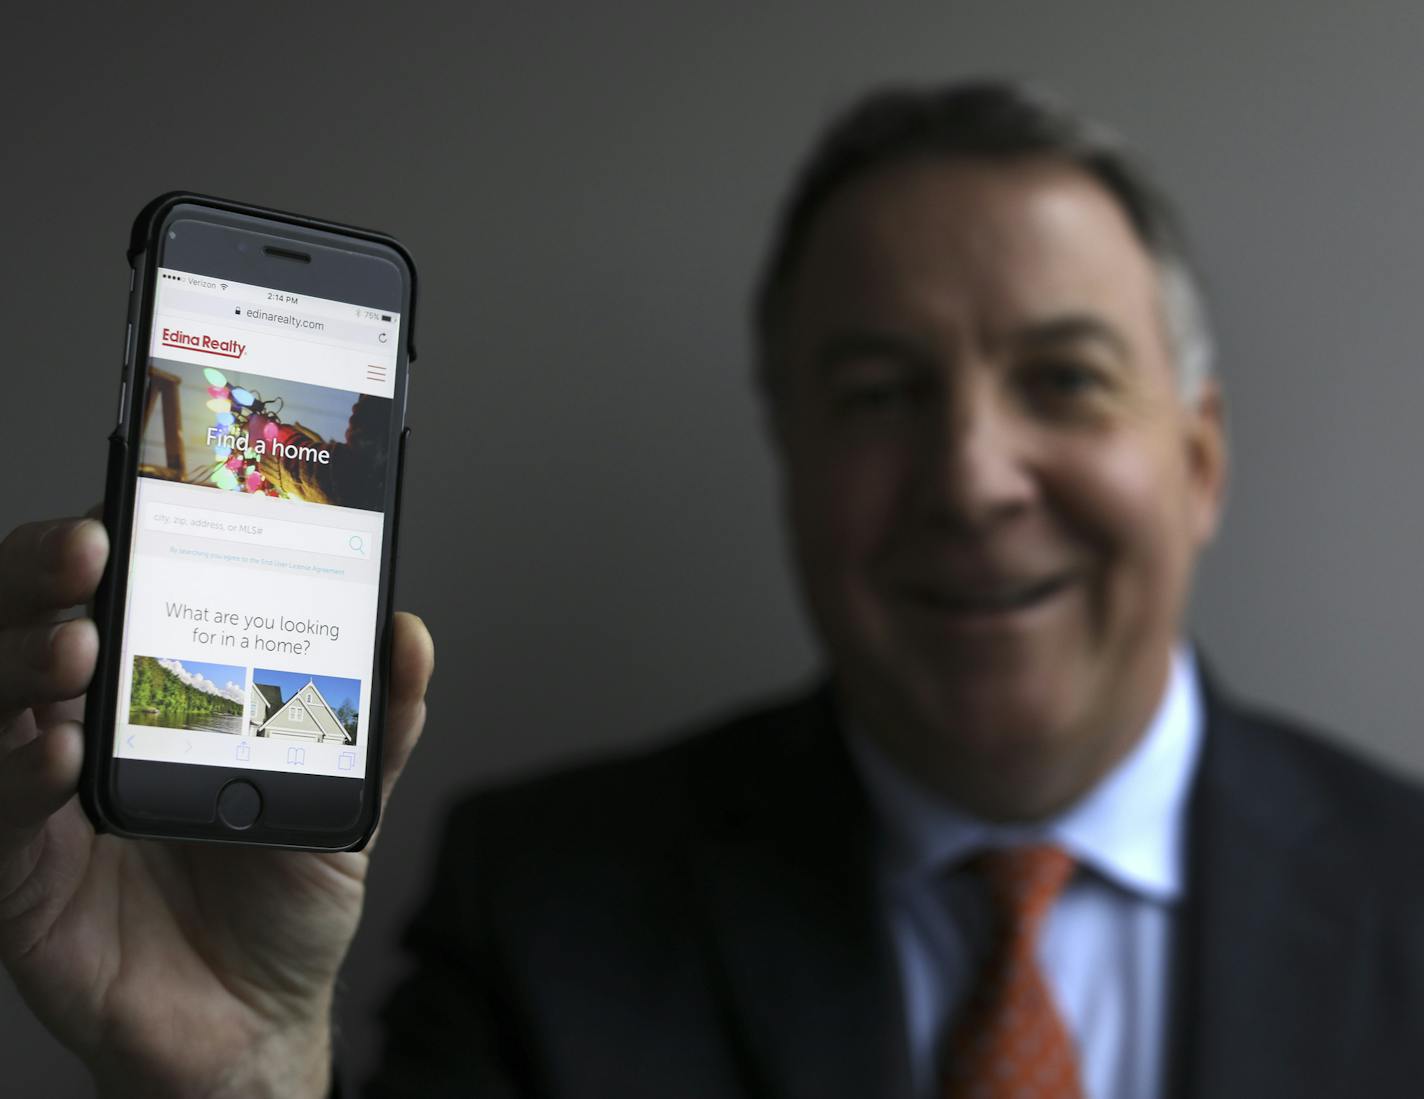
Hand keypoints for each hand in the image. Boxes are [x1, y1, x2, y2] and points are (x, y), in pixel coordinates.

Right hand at [0, 517, 434, 1098]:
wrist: (255, 1016)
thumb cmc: (284, 897)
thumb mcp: (344, 797)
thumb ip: (371, 719)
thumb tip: (407, 632)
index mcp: (155, 700)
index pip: (107, 599)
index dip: (103, 546)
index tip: (129, 508)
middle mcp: (85, 733)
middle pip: (32, 629)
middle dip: (44, 577)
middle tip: (88, 550)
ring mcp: (42, 802)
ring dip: (27, 661)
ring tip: (77, 645)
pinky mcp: (23, 878)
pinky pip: (2, 815)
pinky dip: (20, 774)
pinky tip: (59, 751)